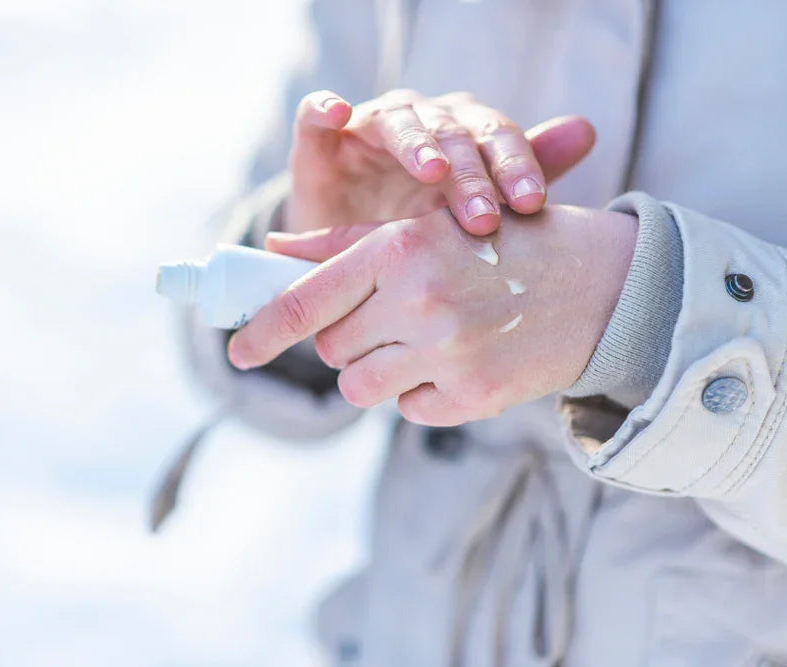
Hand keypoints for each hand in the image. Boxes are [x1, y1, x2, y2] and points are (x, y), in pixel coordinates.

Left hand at [227, 206, 636, 425]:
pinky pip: (410, 409)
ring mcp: (449, 351)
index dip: (261, 332)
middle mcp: (419, 299)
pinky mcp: (475, 394)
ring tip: (422, 342)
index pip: (306, 303)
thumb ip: (343, 243)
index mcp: (399, 249)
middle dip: (347, 340)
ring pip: (361, 386)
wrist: (602, 284)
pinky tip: (459, 362)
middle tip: (390, 319)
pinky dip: (422, 393)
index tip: (237, 354)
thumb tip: (275, 250)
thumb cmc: (504, 246)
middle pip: (331, 349)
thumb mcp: (428, 227)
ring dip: (377, 371)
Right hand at [285, 89, 595, 235]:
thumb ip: (525, 172)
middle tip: (484, 217)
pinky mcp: (319, 141)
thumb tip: (586, 129)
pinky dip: (324, 107)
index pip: (497, 139)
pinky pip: (316, 115)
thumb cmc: (417, 228)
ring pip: (397, 121)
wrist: (347, 252)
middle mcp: (420, 122)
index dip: (515, 165)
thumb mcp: (470, 211)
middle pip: (452, 134)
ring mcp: (369, 127)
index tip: (533, 204)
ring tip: (433, 171)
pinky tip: (338, 111)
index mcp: (463, 135)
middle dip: (471, 175)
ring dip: (416, 143)